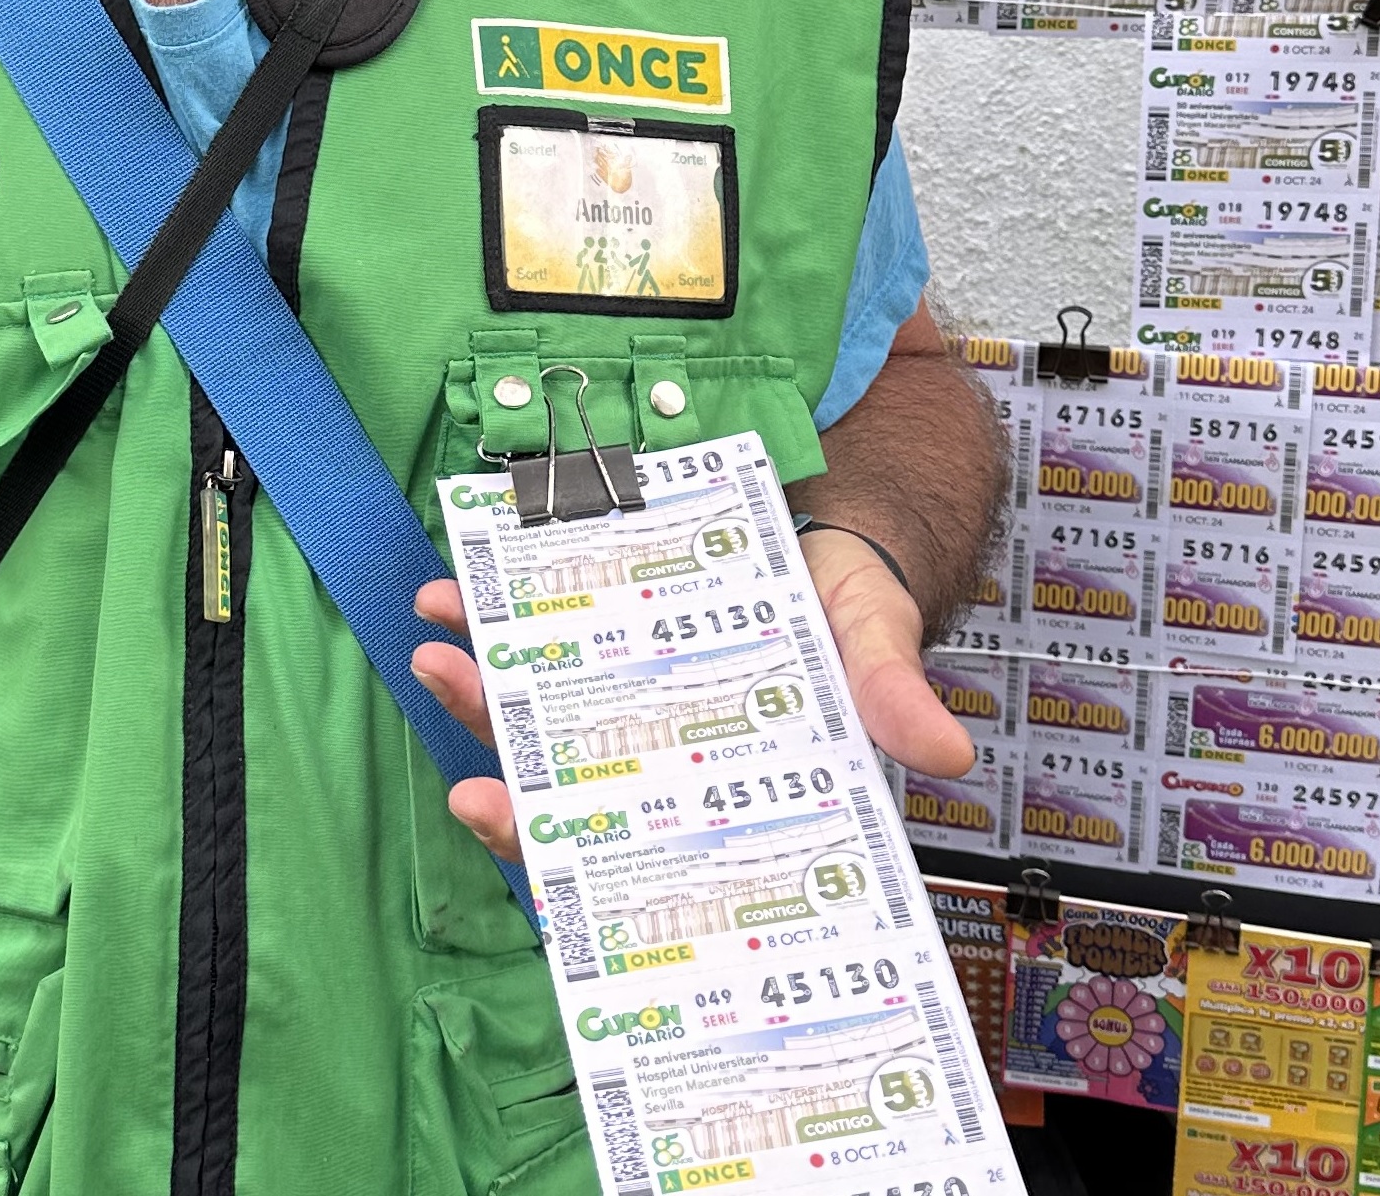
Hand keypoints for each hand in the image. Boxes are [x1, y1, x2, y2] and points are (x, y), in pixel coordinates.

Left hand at [409, 539, 976, 870]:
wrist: (824, 514)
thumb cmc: (848, 595)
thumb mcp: (874, 634)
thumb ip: (890, 690)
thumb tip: (944, 750)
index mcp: (726, 781)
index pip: (645, 850)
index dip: (572, 865)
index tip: (514, 833)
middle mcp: (661, 748)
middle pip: (571, 794)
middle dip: (508, 790)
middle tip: (466, 778)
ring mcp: (621, 685)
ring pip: (534, 716)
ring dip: (476, 692)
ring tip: (434, 653)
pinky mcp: (600, 621)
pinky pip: (531, 633)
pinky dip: (486, 617)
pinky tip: (447, 596)